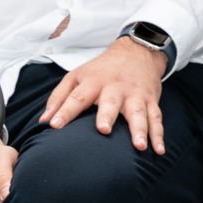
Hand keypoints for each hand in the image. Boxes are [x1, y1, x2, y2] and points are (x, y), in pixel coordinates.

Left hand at [39, 39, 167, 154]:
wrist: (138, 52)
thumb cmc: (102, 69)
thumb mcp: (77, 76)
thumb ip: (59, 98)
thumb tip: (44, 121)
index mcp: (94, 82)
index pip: (77, 97)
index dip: (65, 111)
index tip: (54, 126)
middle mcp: (115, 88)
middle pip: (111, 102)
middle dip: (108, 115)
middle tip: (104, 130)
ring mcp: (135, 95)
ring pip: (138, 112)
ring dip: (140, 129)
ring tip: (139, 146)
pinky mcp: (151, 100)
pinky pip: (156, 118)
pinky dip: (158, 135)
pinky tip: (158, 150)